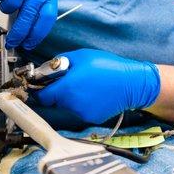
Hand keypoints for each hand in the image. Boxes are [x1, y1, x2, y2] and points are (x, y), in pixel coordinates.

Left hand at [33, 49, 160, 123]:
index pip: (43, 96)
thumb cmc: (108, 66)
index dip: (41, 90)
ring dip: (72, 97)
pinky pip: (81, 110)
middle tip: (71, 80)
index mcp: (67, 88)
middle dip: (59, 91)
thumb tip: (49, 68)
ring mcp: (82, 113)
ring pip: (69, 106)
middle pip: (56, 101)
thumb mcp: (82, 56)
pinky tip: (95, 94)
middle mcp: (72, 104)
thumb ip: (61, 62)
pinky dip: (84, 103)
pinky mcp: (92, 118)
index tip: (43, 85)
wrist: (132, 83)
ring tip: (87, 85)